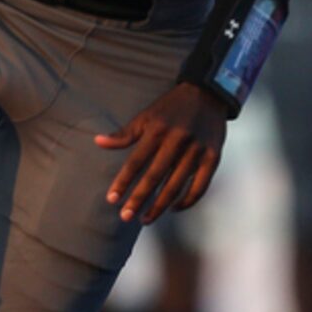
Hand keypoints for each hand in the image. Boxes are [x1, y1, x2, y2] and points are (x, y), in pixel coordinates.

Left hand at [95, 82, 228, 224]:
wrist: (207, 93)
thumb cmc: (172, 107)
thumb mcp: (146, 116)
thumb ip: (124, 134)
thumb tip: (98, 142)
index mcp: (158, 130)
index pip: (136, 162)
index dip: (123, 182)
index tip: (112, 199)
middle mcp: (177, 141)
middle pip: (155, 177)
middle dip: (139, 199)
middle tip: (126, 216)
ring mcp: (197, 150)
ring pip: (176, 185)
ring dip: (160, 205)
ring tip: (146, 218)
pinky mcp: (213, 157)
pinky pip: (200, 186)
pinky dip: (187, 201)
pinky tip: (174, 208)